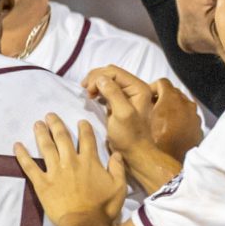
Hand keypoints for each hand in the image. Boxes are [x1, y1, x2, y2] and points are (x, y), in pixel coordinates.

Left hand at [12, 114, 127, 225]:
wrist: (84, 223)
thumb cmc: (103, 208)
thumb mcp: (119, 187)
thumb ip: (118, 168)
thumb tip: (116, 154)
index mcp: (89, 161)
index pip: (86, 139)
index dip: (84, 128)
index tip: (80, 121)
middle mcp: (70, 161)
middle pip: (62, 137)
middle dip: (56, 124)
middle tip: (50, 115)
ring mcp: (54, 171)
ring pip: (46, 147)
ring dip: (41, 133)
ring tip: (37, 124)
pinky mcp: (42, 183)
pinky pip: (29, 166)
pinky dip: (22, 155)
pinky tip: (16, 146)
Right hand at [85, 68, 199, 191]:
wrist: (135, 153)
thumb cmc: (130, 136)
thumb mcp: (122, 114)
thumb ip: (113, 94)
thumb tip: (100, 78)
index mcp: (139, 88)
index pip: (114, 71)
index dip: (98, 76)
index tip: (87, 90)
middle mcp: (136, 89)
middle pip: (111, 74)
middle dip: (96, 78)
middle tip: (85, 91)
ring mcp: (129, 96)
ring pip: (109, 81)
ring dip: (96, 84)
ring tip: (88, 95)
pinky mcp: (122, 104)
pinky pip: (109, 90)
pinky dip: (99, 91)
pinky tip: (93, 98)